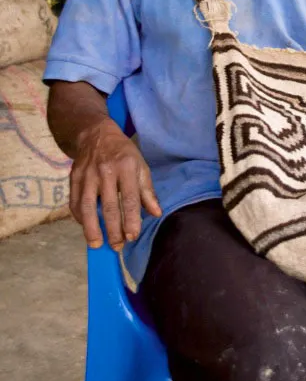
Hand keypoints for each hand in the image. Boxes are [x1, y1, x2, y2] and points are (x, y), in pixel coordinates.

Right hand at [69, 118, 161, 251]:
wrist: (96, 134)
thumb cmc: (123, 152)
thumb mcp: (140, 165)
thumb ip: (147, 191)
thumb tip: (156, 213)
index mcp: (126, 167)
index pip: (129, 198)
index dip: (131, 219)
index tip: (133, 236)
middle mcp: (106, 171)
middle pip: (109, 206)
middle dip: (113, 230)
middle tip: (118, 246)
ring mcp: (88, 175)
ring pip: (88, 207)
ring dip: (91, 228)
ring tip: (97, 244)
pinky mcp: (74, 178)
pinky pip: (75, 202)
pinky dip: (79, 218)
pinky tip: (86, 227)